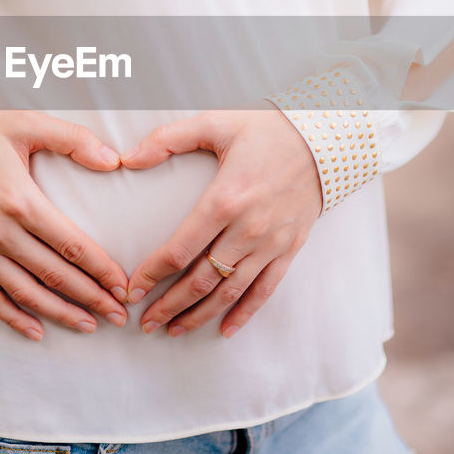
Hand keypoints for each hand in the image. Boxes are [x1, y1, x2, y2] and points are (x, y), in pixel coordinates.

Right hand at [0, 105, 129, 340]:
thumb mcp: (26, 123)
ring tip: (89, 325)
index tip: (124, 287)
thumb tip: (114, 160)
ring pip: (25, 293)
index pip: (72, 245)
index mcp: (20, 201)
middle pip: (54, 275)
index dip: (102, 270)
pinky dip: (13, 317)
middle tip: (119, 315)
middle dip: (92, 298)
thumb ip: (73, 139)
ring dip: (60, 313)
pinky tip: (36, 331)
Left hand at [120, 104, 321, 338]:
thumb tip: (128, 158)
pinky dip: (244, 314)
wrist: (325, 139)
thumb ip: (168, 139)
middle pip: (201, 280)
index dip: (152, 275)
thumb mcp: (215, 123)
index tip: (132, 290)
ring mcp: (271, 243)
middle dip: (168, 305)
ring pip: (229, 292)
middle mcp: (248, 229)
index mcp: (225, 200)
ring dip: (199, 315)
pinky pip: (265, 290)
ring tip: (173, 330)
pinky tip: (225, 330)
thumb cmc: (266, 130)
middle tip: (145, 322)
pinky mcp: (289, 249)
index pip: (180, 250)